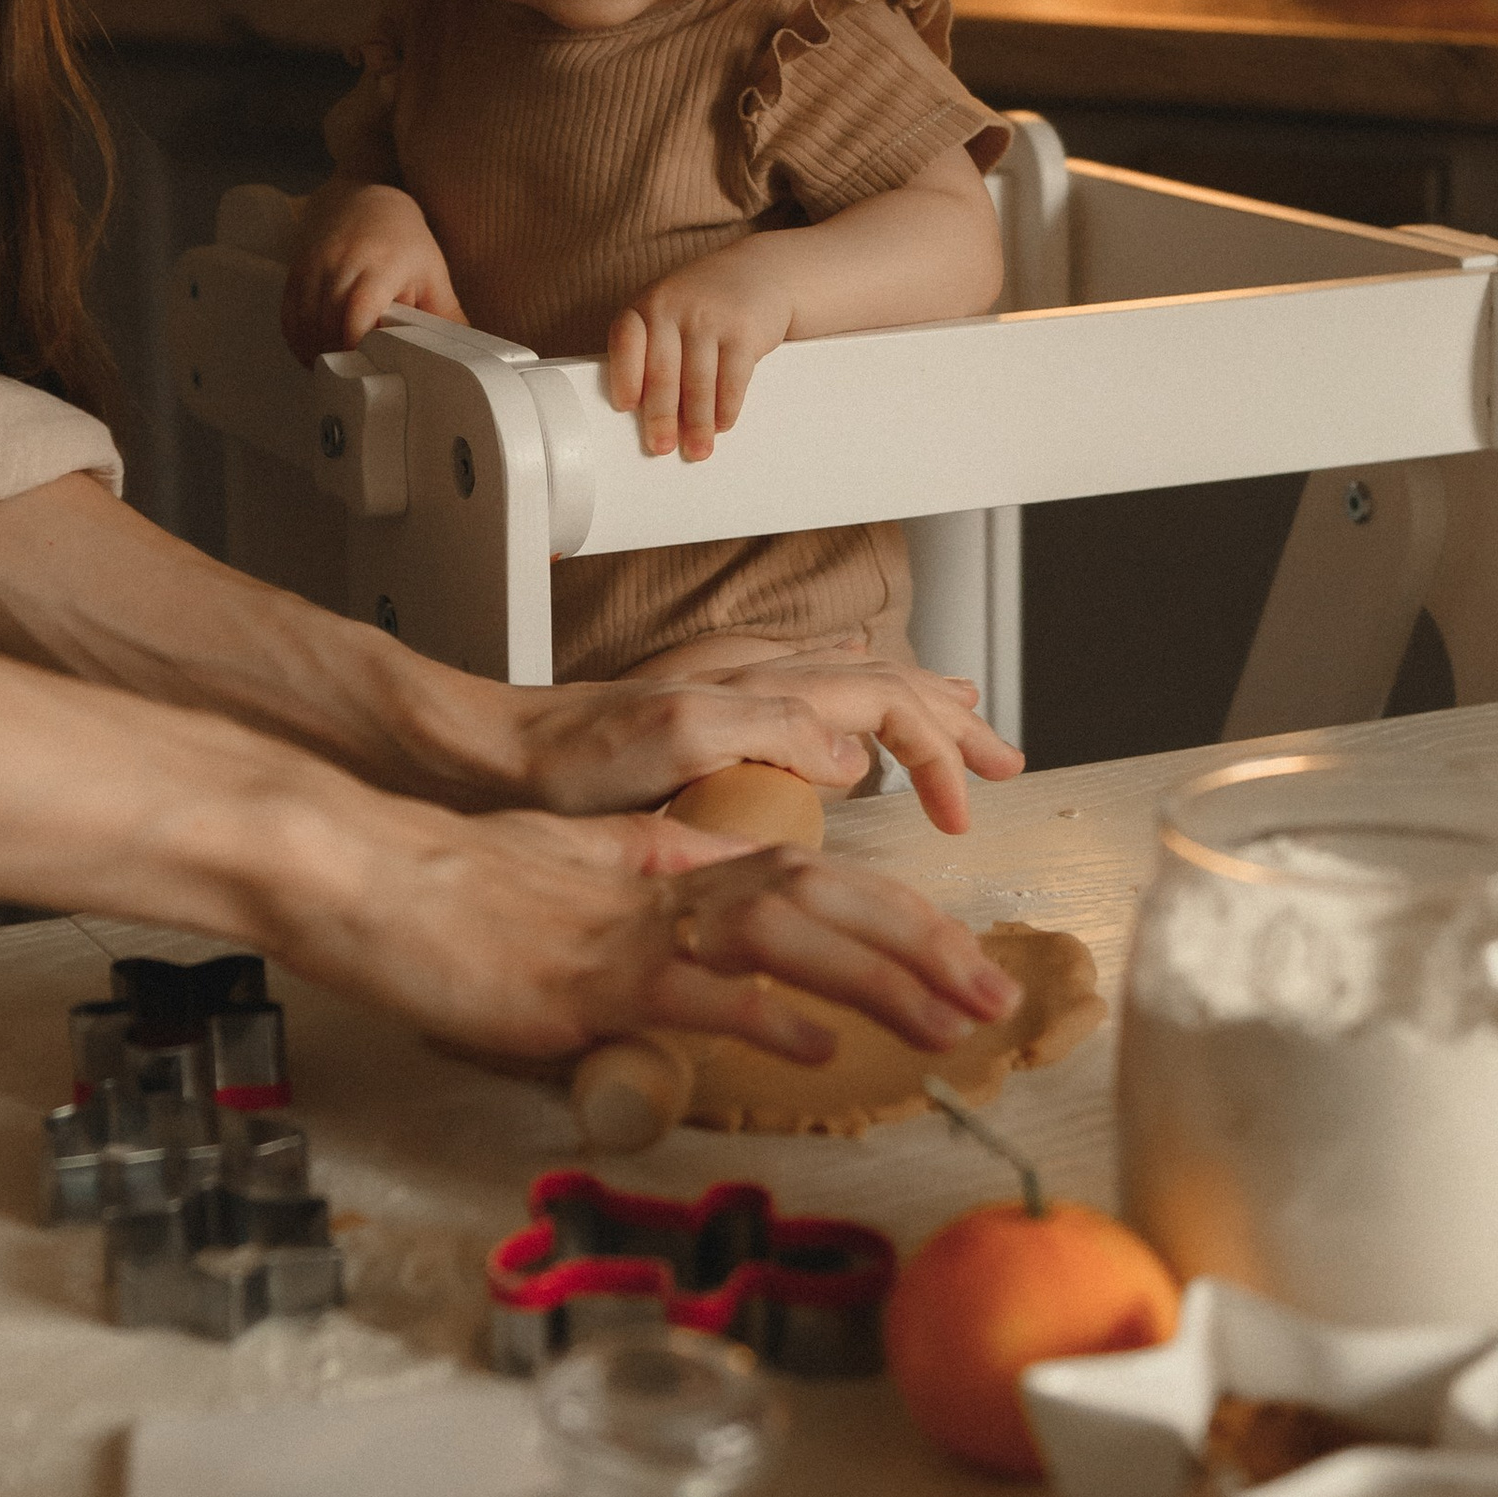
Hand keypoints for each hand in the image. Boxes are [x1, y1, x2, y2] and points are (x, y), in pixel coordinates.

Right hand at [282, 181, 464, 360]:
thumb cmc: (404, 243)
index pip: (359, 309)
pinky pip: (289, 314)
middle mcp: (342, 262)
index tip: (364, 367)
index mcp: (381, 264)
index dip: (355, 343)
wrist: (366, 201)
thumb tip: (464, 357)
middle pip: (327, 320)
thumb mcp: (433, 275)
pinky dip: (297, 339)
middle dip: (336, 354)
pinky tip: (312, 353)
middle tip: (352, 377)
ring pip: (304, 321)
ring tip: (332, 369)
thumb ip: (448, 316)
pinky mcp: (297, 269)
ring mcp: (315, 264)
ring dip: (314, 351)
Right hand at [333, 811, 1020, 1069]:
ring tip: (950, 1019)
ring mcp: (631, 931)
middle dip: (925, 948)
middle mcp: (666, 888)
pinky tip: (820, 1043)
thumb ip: (648, 896)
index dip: (900, 922)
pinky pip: (693, 992)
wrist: (366, 872)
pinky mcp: (586, 978)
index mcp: (669, 867)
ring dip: (880, 977)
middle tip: (998, 997)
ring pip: (785, 937)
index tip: (962, 964)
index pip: (814, 883)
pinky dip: (764, 1013)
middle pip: (827, 901)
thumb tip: (715, 928)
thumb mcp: (572, 881)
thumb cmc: (450, 889)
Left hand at [495, 651, 1021, 834]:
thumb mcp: (676, 739)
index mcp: (761, 688)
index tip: (964, 815)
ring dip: (914, 703)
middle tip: (1004, 758)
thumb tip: (855, 754)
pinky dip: (853, 704)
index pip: (886, 704)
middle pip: (883, 683)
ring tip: (961, 712)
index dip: (938, 755)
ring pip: (850, 684)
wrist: (493, 752)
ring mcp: (729, 695)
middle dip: (950, 719)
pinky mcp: (703, 718)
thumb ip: (773, 732)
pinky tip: (851, 716)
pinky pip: (805, 695)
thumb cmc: (568, 757)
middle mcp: (753, 681)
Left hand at [606, 244, 797, 457]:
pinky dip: (727, 408)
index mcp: (646, 305)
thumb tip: (646, 412)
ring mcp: (710, 317)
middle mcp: (674, 307)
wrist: (760, 271)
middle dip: (661, 416)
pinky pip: (733, 378)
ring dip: (698, 423)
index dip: (624, 375)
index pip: (626, 340)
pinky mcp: (744, 330)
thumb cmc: (703, 304)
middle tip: (660, 447)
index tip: (625, 407)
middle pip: (663, 371)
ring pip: (699, 382)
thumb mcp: (669, 311)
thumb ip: (653, 349)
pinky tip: (722, 424)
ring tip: (697, 450)